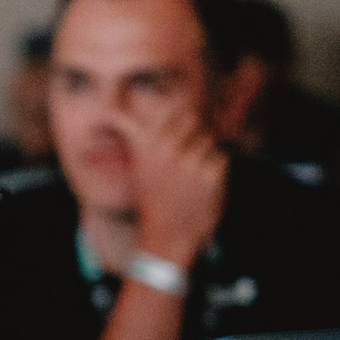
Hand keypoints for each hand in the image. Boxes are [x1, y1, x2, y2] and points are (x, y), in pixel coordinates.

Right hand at [121, 110, 230, 271]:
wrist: (168, 235)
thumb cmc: (154, 198)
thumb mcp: (138, 163)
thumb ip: (137, 132)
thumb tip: (118, 104)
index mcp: (146, 144)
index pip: (168, 107)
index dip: (176, 114)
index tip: (176, 127)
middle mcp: (167, 149)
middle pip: (192, 117)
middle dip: (193, 130)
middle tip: (188, 151)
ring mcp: (190, 161)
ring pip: (208, 137)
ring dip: (205, 151)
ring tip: (193, 172)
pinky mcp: (212, 174)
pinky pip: (221, 156)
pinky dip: (216, 167)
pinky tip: (203, 184)